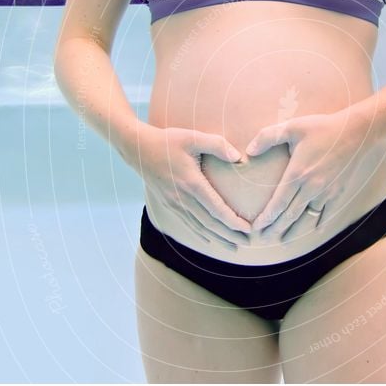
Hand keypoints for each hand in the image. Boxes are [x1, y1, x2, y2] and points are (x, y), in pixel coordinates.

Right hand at [118, 121, 251, 250]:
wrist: (137, 148)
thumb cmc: (167, 141)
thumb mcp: (193, 137)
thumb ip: (217, 145)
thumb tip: (238, 157)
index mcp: (191, 183)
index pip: (216, 208)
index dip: (233, 221)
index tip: (248, 229)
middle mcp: (182, 198)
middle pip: (209, 223)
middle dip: (229, 235)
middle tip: (247, 244)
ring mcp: (174, 203)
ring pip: (198, 227)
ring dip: (217, 238)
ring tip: (233, 247)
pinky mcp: (168, 204)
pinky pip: (188, 223)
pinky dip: (201, 234)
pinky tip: (210, 239)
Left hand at [245, 107, 372, 240]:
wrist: (357, 132)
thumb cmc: (322, 128)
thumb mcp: (291, 127)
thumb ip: (267, 137)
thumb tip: (249, 151)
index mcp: (297, 174)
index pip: (278, 203)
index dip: (266, 219)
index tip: (256, 228)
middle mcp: (311, 188)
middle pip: (289, 216)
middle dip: (275, 230)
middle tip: (263, 241)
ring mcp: (326, 192)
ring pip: (307, 219)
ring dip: (294, 232)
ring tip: (283, 242)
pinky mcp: (338, 192)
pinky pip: (326, 214)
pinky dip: (318, 224)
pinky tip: (313, 231)